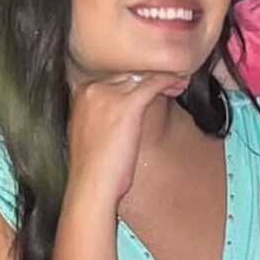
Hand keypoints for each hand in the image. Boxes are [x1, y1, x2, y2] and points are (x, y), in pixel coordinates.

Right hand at [67, 70, 188, 208]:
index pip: (114, 78)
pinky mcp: (127, 105)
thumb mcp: (90, 132)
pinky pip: (153, 84)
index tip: (149, 86)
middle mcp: (92, 89)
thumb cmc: (93, 168)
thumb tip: (117, 112)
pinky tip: (178, 84)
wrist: (92, 184)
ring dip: (163, 79)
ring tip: (178, 83)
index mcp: (81, 93)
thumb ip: (100, 114)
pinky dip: (168, 81)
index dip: (135, 81)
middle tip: (170, 82)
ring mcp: (109, 94)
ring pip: (142, 77)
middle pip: (129, 75)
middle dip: (150, 79)